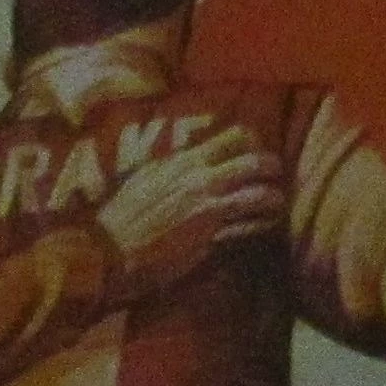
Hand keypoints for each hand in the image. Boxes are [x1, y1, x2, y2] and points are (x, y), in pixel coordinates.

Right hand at [97, 128, 285, 296]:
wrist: (109, 250)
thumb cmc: (123, 215)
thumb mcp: (146, 177)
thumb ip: (172, 163)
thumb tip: (187, 151)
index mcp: (184, 160)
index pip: (234, 135)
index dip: (254, 141)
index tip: (256, 149)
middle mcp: (199, 179)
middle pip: (256, 161)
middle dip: (272, 167)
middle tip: (275, 175)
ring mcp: (208, 208)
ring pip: (262, 195)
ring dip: (275, 199)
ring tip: (276, 204)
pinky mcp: (211, 237)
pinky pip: (251, 226)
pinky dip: (263, 224)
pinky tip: (265, 225)